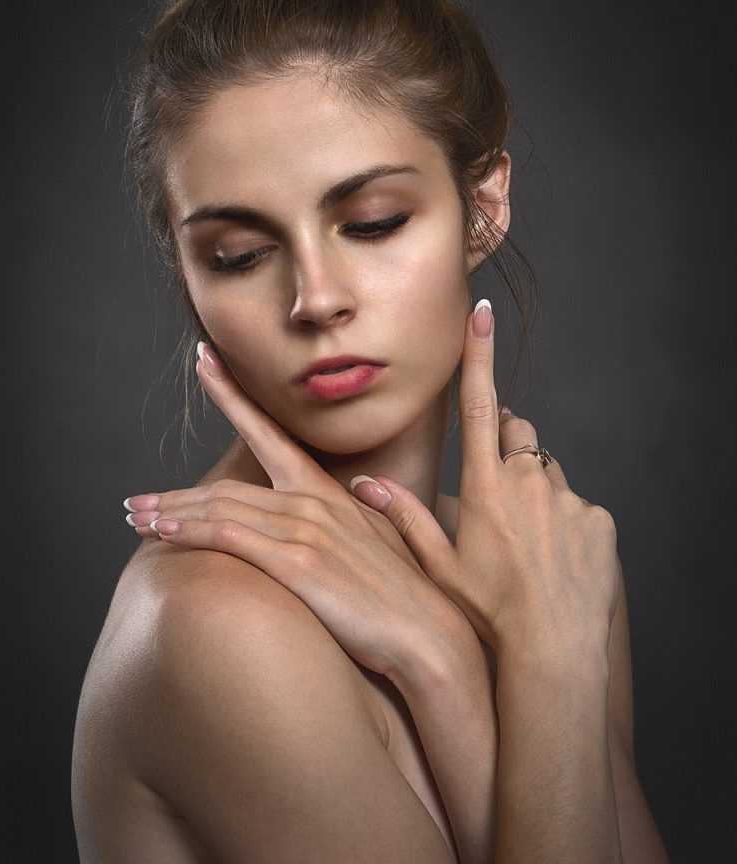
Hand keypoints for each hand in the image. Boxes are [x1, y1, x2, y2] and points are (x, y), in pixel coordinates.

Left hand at [124, 344, 473, 680]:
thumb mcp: (389, 535)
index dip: (232, 395)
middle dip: (175, 495)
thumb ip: (376, 503)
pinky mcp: (299, 564)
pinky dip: (189, 531)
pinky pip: (230, 537)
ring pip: (220, 509)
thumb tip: (365, 484)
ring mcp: (306, 530)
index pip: (270, 433)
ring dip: (170, 514)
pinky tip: (160, 534)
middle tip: (135, 502)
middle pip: (225, 488)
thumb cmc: (408, 593)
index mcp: (329, 491)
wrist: (430, 634)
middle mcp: (313, 501)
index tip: (203, 361)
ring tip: (135, 521)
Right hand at [351, 300, 620, 657]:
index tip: (482, 314)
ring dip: (535, 489)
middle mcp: (528, 480)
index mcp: (486, 485)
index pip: (479, 404)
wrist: (552, 648)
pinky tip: (555, 559)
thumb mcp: (439, 565)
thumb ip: (405, 516)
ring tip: (527, 540)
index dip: (479, 356)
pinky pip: (579, 506)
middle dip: (508, 441)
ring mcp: (568, 498)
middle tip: (497, 490)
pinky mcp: (598, 519)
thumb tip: (364, 485)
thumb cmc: (488, 610)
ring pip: (548, 471)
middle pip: (519, 431)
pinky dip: (566, 521)